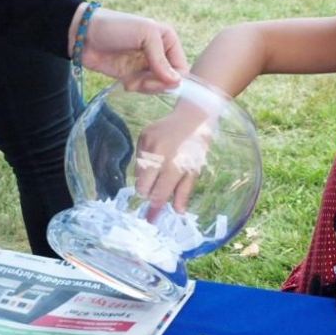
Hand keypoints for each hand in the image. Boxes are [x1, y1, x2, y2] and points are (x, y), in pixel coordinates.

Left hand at [71, 6, 188, 90]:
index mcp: (168, 40)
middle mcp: (160, 53)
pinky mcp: (133, 75)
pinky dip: (137, 89)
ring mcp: (146, 65)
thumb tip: (176, 82)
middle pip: (170, 80)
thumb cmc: (115, 27)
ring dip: (145, 88)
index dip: (172, 78)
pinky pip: (144, 89)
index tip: (156, 79)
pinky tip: (126, 84)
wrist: (83, 35)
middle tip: (140, 82)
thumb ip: (160, 58)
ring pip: (157, 87)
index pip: (181, 67)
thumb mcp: (144, 34)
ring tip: (131, 82)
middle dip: (156, 84)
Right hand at [134, 106, 212, 220]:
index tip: (150, 219)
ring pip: (138, 174)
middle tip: (158, 190)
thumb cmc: (197, 144)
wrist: (193, 114)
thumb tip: (178, 212)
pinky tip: (158, 155)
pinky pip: (137, 159)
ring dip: (147, 178)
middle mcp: (158, 156)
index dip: (154, 209)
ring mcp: (148, 145)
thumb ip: (183, 191)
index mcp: (174, 166)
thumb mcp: (194, 169)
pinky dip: (145, 163)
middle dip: (148, 193)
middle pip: (142, 188)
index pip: (159, 195)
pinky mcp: (142, 136)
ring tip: (162, 168)